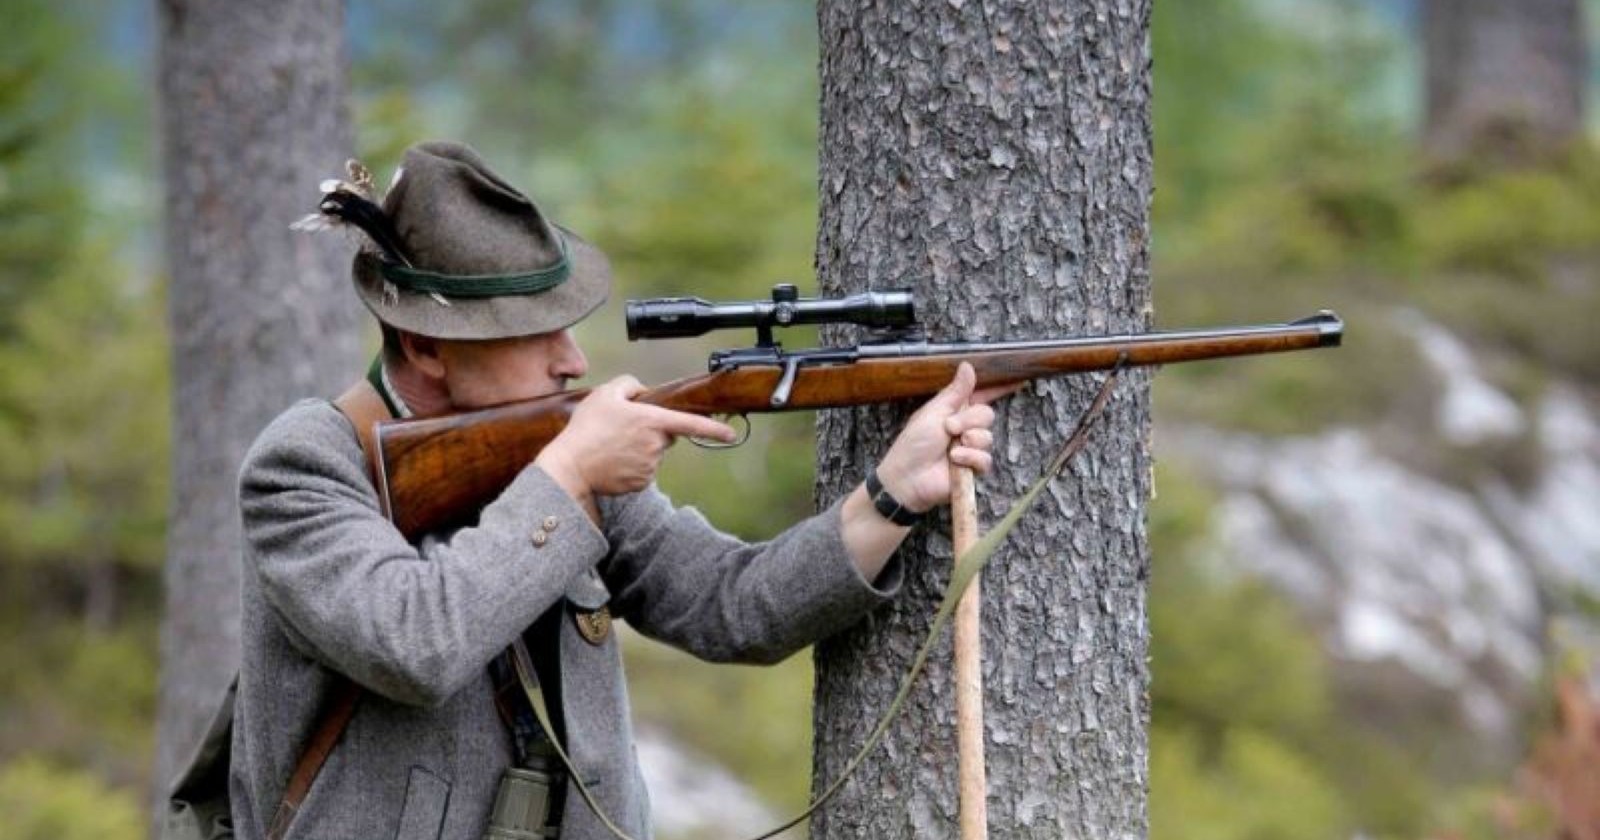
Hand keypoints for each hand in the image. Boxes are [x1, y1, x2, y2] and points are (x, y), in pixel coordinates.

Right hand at [534, 375, 736, 502]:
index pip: (691, 424)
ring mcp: (650, 467)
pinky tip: (613, 461)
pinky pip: (643, 471)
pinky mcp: (641, 484)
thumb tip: (641, 391)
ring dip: (639, 449)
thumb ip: (629, 385)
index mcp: (652, 421)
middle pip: (665, 436)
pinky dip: (631, 467)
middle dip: (652, 432)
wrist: (570, 465)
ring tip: (612, 446)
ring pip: (653, 454)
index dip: (714, 429)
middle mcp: (656, 445)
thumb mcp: (605, 394)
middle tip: (623, 429)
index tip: (732, 434)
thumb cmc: (586, 428)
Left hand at [874, 363, 1012, 513]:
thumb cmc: (915, 443)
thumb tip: (967, 365)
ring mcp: (971, 449)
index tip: (1019, 380)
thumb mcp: (935, 412)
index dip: (999, 388)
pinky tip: (955, 460)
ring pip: (987, 437)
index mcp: (956, 410)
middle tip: (949, 427)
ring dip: (969, 441)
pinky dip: (970, 458)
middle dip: (970, 420)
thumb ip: (956, 391)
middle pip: (987, 415)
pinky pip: (986, 459)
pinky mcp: (974, 468)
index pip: (982, 395)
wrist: (908, 476)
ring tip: (951, 449)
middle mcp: (966, 428)